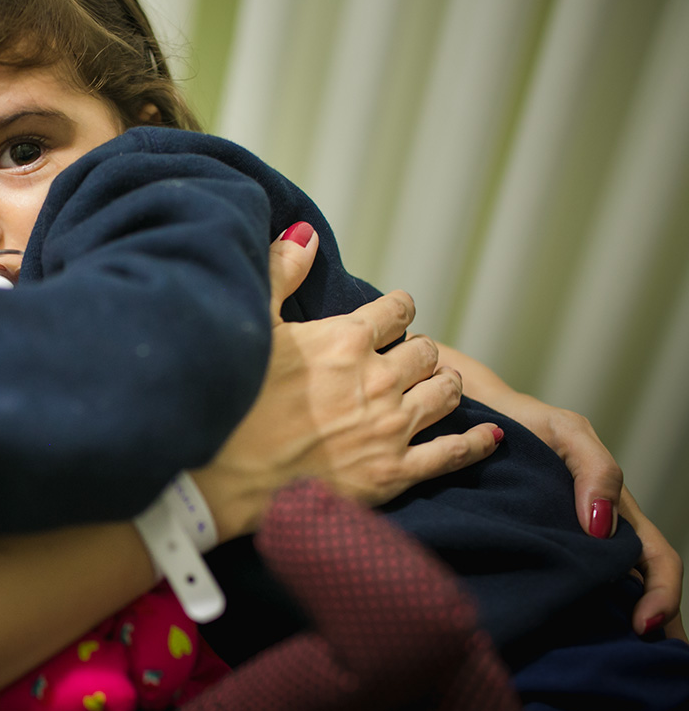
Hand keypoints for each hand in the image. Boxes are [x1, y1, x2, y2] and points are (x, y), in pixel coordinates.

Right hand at [193, 223, 501, 539]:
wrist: (220, 478)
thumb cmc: (230, 400)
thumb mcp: (251, 326)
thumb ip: (281, 272)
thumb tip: (307, 232)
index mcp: (347, 339)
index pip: (397, 309)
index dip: (396, 311)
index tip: (390, 318)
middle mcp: (379, 379)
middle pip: (425, 352)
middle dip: (416, 351)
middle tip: (401, 361)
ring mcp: (390, 428)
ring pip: (445, 393)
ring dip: (443, 385)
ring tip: (433, 387)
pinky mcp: (393, 472)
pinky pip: (452, 453)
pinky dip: (475, 443)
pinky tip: (489, 435)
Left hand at [435, 346, 684, 638]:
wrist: (471, 417)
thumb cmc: (524, 422)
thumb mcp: (567, 434)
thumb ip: (595, 470)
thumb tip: (601, 528)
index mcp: (614, 511)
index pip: (655, 560)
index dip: (662, 595)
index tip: (643, 627)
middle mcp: (593, 534)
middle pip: (635, 588)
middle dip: (650, 626)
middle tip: (639, 662)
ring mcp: (560, 544)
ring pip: (596, 593)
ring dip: (608, 629)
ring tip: (608, 664)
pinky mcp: (526, 548)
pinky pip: (552, 585)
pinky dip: (565, 613)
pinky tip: (555, 642)